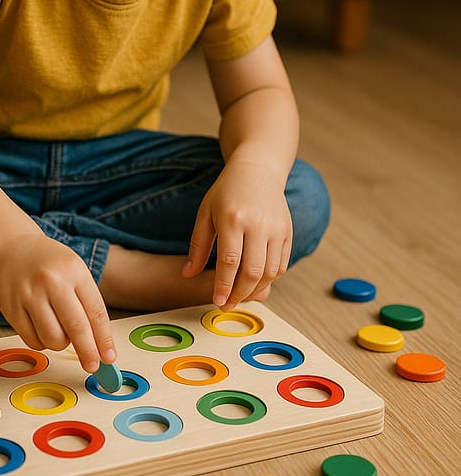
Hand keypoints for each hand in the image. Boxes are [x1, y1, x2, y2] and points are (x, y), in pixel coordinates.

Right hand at [0, 232, 116, 372]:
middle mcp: (52, 282)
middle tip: (93, 366)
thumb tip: (98, 343)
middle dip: (88, 352)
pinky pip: (32, 341)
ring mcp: (29, 295)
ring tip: (59, 330)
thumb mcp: (73, 270)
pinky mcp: (11, 309)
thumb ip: (85, 301)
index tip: (110, 358)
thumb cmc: (48, 263)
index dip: (104, 339)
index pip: (95, 312)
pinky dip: (41, 342)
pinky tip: (41, 326)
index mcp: (74, 270)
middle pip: (76, 328)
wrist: (10, 247)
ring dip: (60, 344)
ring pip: (53, 339)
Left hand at [182, 159, 291, 308]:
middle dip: (240, 294)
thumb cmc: (227, 192)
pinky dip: (270, 280)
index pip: (230, 262)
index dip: (224, 286)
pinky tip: (256, 284)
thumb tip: (187, 274)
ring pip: (270, 272)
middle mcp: (258, 225)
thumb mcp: (205, 213)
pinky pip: (281, 265)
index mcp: (233, 219)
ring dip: (255, 291)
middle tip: (228, 305)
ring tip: (240, 297)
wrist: (258, 170)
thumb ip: (198, 245)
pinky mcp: (287, 232)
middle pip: (252, 272)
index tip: (217, 301)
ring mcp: (276, 229)